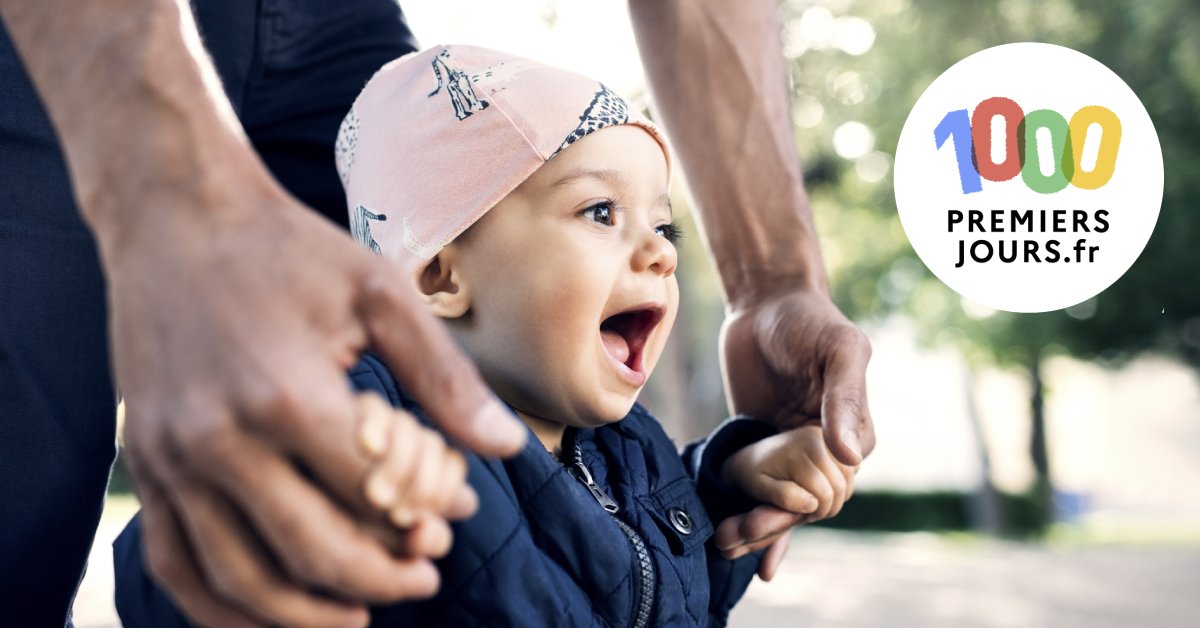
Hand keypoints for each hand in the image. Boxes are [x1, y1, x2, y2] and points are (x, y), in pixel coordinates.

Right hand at [113, 169, 525, 627]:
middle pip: (313, 550)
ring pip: (241, 579)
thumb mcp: (380, 294)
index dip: (428, 513)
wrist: (175, 217)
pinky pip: (175, 565)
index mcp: (286, 393)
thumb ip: (444, 378)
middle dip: (382, 577)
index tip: (458, 514)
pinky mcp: (143, 464)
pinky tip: (272, 616)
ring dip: (308, 615)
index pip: (375, 491)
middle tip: (425, 574)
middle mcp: (217, 438)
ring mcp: (168, 458)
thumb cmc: (288, 251)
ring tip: (362, 614)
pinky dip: (222, 611)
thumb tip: (507, 447)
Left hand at [717, 287, 872, 577]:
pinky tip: (735, 543)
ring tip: (727, 546)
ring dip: (758, 526)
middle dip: (776, 522)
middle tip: (742, 534)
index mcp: (853, 433)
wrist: (766, 299)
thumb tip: (850, 456)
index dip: (809, 503)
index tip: (784, 513)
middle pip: (805, 501)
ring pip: (779, 500)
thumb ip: (846, 399)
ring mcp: (790, 449)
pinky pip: (756, 485)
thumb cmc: (810, 320)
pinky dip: (750, 513)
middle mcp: (824, 448)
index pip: (834, 485)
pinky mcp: (759, 444)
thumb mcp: (838, 350)